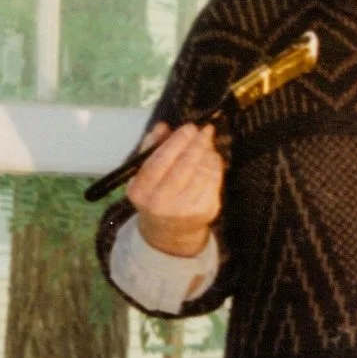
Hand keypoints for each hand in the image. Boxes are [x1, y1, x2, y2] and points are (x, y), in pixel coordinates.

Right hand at [126, 122, 222, 257]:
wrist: (168, 231)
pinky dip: (216, 165)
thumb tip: (162, 127)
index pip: (161, 160)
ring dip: (208, 152)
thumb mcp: (145, 174)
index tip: (189, 127)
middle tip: (205, 130)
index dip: (178, 141)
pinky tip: (213, 157)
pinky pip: (215, 181)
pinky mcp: (204, 211)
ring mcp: (184, 209)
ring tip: (208, 142)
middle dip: (198, 143)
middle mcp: (160, 202)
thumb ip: (152, 148)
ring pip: (202, 172)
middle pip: (185, 165)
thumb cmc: (155, 194)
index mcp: (141, 191)